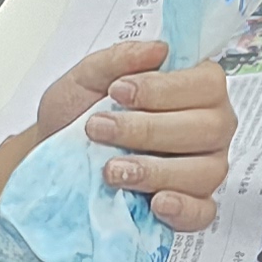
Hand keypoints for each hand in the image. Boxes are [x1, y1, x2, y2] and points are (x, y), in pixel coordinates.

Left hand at [31, 38, 239, 230]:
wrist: (52, 161)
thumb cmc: (77, 115)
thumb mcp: (86, 78)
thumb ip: (119, 59)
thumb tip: (158, 49)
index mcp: (194, 88)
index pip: (207, 83)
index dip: (165, 89)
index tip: (119, 92)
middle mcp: (210, 126)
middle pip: (209, 128)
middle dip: (150, 129)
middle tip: (100, 129)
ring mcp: (205, 168)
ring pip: (205, 171)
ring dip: (156, 170)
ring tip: (112, 170)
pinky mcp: (192, 204)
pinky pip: (203, 212)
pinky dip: (183, 209)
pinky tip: (156, 202)